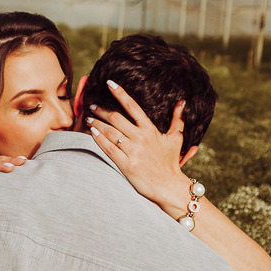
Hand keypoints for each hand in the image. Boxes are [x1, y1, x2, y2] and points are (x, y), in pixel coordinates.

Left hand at [87, 81, 191, 217]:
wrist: (168, 186)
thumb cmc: (170, 162)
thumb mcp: (176, 138)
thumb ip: (177, 119)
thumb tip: (182, 102)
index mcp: (150, 129)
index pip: (133, 106)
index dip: (120, 93)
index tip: (109, 84)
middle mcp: (140, 138)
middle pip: (116, 118)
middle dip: (102, 110)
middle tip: (92, 105)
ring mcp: (133, 151)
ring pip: (110, 132)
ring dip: (97, 123)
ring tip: (88, 117)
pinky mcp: (126, 164)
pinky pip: (109, 148)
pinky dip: (98, 139)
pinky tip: (91, 132)